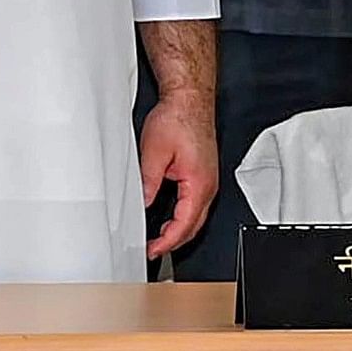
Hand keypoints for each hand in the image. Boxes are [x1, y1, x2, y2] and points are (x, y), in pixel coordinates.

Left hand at [141, 86, 221, 260]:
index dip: (166, 242)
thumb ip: (148, 183)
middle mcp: (208, 185)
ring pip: (196, 218)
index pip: (184, 225)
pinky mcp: (204, 175)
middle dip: (173, 242)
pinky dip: (182, 218)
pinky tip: (170, 219)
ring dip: (178, 231)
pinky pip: (195, 205)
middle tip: (153, 251)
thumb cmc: (177, 119)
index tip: (152, 251)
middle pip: (193, 227)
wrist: (189, 99)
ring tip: (158, 239)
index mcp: (199, 184)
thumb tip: (143, 206)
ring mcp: (208, 181)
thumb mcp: (154, 153)